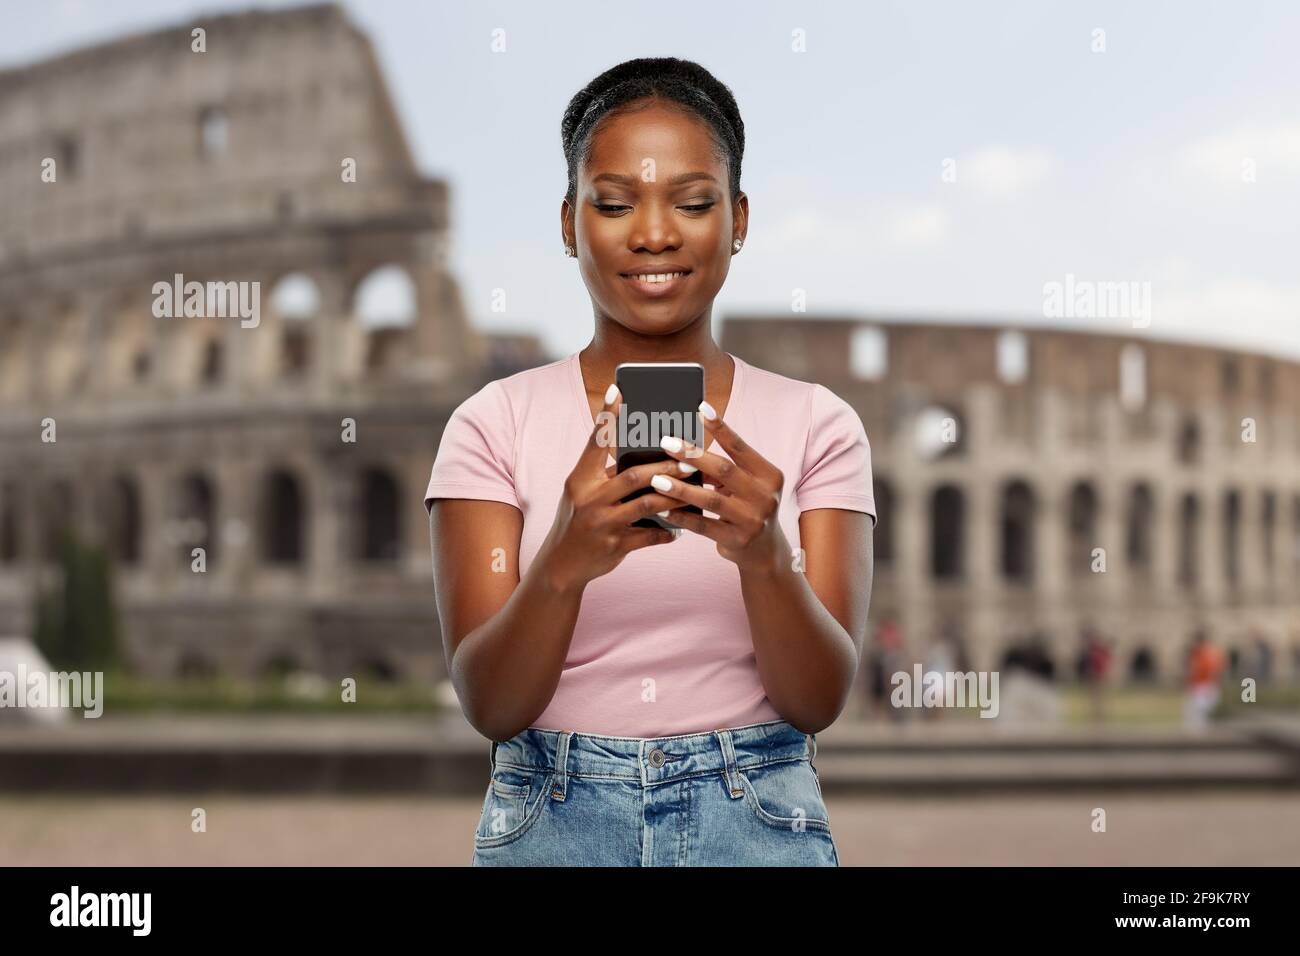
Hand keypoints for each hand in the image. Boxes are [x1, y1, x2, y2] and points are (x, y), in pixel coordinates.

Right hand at [534, 385, 689, 592]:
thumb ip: (607, 476)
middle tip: (691, 459)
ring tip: (694, 489)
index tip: (618, 389)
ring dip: (674, 495)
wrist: (560, 565)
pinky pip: (649, 535)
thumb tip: (645, 458)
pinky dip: (666, 531)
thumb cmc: (577, 521)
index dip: (607, 415)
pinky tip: (679, 529)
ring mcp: (602, 523)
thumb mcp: (583, 495)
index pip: (595, 441)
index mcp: (580, 479)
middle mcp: (589, 498)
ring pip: (647, 503)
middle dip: (666, 466)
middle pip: (633, 474)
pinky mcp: (614, 546)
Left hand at [650, 406, 790, 573]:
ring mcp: (752, 520)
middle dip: (693, 455)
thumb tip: (685, 449)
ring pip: (711, 499)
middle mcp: (765, 496)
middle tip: (667, 444)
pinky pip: (703, 525)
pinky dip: (681, 516)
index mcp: (769, 475)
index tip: (701, 409)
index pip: (741, 447)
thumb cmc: (748, 508)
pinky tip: (661, 509)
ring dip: (681, 488)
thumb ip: (723, 470)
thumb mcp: (746, 486)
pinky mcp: (737, 540)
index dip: (721, 428)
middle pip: (724, 470)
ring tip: (657, 480)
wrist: (765, 551)